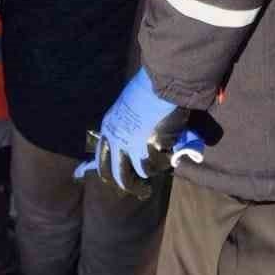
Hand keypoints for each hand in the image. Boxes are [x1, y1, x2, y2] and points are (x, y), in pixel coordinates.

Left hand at [73, 68, 204, 196]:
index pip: (102, 161)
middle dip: (133, 186)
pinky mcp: (150, 150)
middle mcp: (117, 141)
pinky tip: (173, 152)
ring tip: (163, 161)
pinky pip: (160, 163)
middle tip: (144, 190)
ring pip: (143, 171)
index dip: (110, 173)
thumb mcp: (128, 107)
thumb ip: (130, 126)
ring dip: (154, 169)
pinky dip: (167, 160)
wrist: (158, 84)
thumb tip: (138, 143)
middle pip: (119, 176)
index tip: (118, 180)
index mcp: (109, 129)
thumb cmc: (146, 89)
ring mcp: (133, 147)